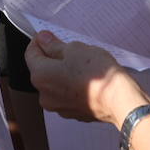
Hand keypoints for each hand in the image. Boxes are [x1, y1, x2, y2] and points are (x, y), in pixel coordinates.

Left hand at [25, 30, 143, 126]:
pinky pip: (67, 94)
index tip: (48, 36)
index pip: (31, 54)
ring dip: (63, 72)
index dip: (39, 41)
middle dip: (53, 58)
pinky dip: (72, 85)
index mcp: (40, 76)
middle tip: (69, 48)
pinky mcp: (73, 113)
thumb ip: (54, 45)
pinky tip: (87, 78)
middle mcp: (44, 95)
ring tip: (82, 63)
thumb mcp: (75, 49)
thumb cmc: (97, 73)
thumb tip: (43, 40)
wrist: (119, 99)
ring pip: (55, 83)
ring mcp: (58, 107)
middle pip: (42, 70)